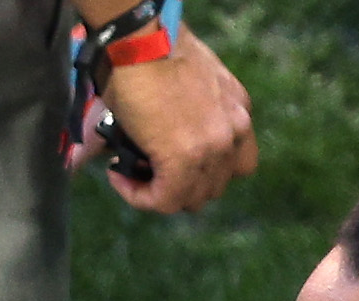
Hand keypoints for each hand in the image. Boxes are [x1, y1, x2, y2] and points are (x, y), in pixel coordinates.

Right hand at [83, 29, 257, 214]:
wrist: (140, 41)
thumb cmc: (154, 49)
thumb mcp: (186, 82)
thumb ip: (186, 115)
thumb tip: (154, 137)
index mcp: (239, 109)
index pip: (235, 162)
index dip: (204, 172)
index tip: (175, 162)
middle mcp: (235, 130)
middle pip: (215, 185)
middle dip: (182, 184)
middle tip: (150, 169)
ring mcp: (214, 148)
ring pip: (191, 198)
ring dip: (160, 192)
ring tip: (133, 172)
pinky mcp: (185, 161)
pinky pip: (163, 200)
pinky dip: (138, 196)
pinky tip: (119, 177)